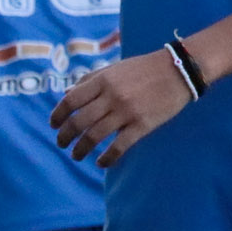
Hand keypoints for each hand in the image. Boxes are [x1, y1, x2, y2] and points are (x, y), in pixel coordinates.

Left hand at [50, 49, 194, 167]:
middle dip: (65, 136)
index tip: (53, 125)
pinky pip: (119, 146)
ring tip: (77, 156)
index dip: (58, 115)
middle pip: (79, 121)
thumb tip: (67, 94)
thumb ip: (91, 80)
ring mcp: (127, 111)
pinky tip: (101, 163)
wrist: (178, 70)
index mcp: (103, 80)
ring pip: (95, 136)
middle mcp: (111, 96)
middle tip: (61, 144)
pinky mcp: (142, 125)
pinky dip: (107, 158)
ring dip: (81, 149)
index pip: (71, 101)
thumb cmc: (144, 68)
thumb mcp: (115, 68)